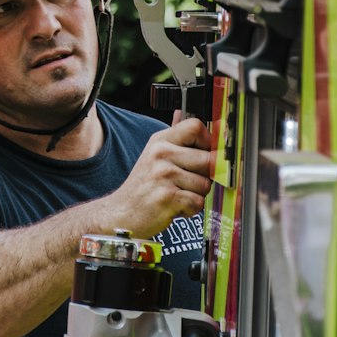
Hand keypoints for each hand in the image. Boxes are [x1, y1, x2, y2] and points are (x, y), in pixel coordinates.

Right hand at [102, 117, 212, 238]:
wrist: (121, 212)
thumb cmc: (146, 185)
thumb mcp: (157, 155)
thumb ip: (182, 140)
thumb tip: (216, 123)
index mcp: (160, 140)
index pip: (195, 126)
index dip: (208, 142)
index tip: (204, 155)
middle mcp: (160, 153)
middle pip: (208, 159)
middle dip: (206, 176)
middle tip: (188, 183)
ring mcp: (163, 174)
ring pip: (205, 184)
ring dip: (197, 195)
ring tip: (178, 195)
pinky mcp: (166, 197)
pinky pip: (198, 202)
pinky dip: (190, 210)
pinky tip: (175, 207)